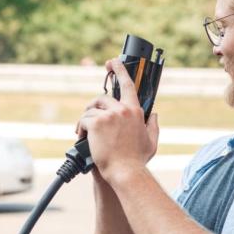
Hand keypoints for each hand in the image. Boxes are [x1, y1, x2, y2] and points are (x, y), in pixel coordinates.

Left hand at [75, 57, 158, 183]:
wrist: (125, 172)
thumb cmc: (137, 160)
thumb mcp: (151, 141)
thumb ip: (153, 125)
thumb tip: (153, 114)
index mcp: (135, 111)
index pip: (128, 84)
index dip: (120, 69)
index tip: (112, 61)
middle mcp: (123, 110)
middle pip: (102, 98)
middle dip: (94, 107)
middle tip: (88, 119)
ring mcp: (109, 116)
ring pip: (91, 110)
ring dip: (85, 120)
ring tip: (84, 133)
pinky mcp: (96, 123)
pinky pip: (84, 119)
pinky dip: (80, 128)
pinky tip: (81, 137)